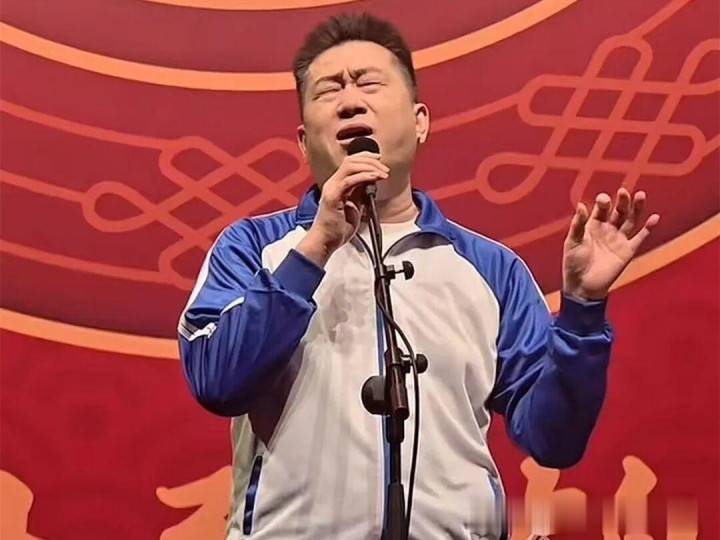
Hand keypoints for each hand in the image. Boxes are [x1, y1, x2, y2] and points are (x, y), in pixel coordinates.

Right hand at [296, 151, 388, 266]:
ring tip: (383, 174)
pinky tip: (375, 178)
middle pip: (351, 161)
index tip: (380, 161)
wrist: (326, 241)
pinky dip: (364, 177)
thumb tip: (371, 182)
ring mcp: (331, 189)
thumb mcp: (355, 206)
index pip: (350, 162)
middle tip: (385, 169)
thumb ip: (360, 193)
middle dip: (371, 161)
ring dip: (369, 167)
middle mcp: (332, 183)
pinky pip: (349, 181)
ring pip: (350, 166)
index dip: (366, 158)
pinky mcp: (333, 197)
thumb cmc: (338, 228)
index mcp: (337, 184)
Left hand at [563, 187, 660, 300]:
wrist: (582, 286)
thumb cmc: (573, 263)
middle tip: (624, 192)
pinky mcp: (628, 251)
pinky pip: (640, 238)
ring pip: (631, 220)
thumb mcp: (572, 242)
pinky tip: (654, 218)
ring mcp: (619, 239)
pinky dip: (648, 228)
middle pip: (619, 211)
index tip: (603, 199)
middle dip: (622, 201)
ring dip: (636, 209)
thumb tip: (581, 204)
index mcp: (593, 225)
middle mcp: (608, 229)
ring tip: (641, 195)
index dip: (603, 202)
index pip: (601, 209)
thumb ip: (577, 224)